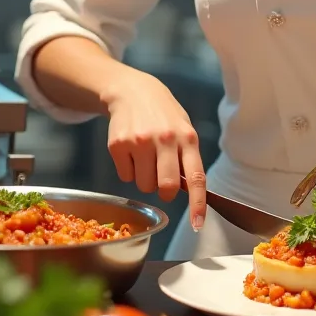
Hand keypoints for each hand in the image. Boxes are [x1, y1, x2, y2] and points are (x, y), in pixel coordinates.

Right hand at [104, 72, 206, 230]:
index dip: (197, 204)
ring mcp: (140, 142)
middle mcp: (165, 139)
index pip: (196, 177)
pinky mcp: (118, 145)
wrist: (132, 91)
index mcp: (187, 137)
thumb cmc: (164, 115)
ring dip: (145, 179)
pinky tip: (131, 150)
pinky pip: (125, 177)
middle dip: (164, 191)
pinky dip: (128, 170)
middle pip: (166, 188)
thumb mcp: (183, 128)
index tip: (198, 224)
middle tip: (161, 179)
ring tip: (145, 157)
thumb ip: (187, 157)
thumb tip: (188, 191)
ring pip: (143, 186)